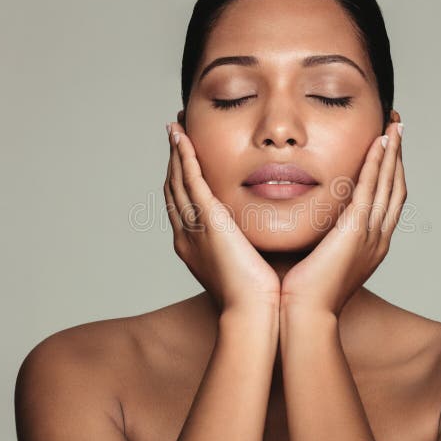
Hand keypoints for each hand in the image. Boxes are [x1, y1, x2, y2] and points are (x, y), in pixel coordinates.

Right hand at [164, 121, 280, 315]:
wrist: (254, 313)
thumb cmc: (259, 298)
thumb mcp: (249, 264)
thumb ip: (251, 243)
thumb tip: (267, 230)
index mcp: (196, 246)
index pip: (185, 204)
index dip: (182, 178)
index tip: (185, 156)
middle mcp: (188, 235)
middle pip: (175, 188)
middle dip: (173, 160)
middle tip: (174, 132)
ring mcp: (195, 228)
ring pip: (179, 181)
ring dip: (176, 152)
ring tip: (175, 127)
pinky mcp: (208, 222)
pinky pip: (192, 182)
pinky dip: (185, 158)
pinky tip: (183, 139)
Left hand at [279, 121, 406, 316]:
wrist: (305, 315)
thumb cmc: (303, 293)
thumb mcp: (318, 258)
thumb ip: (320, 236)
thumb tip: (308, 218)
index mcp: (370, 245)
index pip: (386, 200)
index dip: (390, 172)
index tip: (387, 147)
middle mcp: (377, 237)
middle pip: (396, 187)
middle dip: (398, 156)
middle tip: (398, 127)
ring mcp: (370, 234)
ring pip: (389, 184)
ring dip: (392, 152)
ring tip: (394, 125)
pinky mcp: (355, 230)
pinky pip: (371, 189)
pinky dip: (377, 164)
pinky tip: (378, 143)